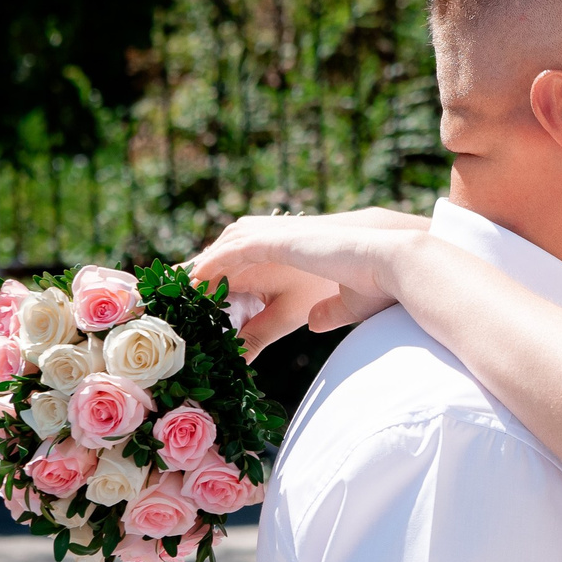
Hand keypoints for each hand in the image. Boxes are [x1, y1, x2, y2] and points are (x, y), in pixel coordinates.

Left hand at [187, 209, 426, 358]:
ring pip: (222, 251)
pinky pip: (233, 251)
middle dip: (195, 275)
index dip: (214, 282)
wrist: (391, 262)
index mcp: (287, 255)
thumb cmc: (372, 283)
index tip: (193, 305)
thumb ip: (323, 315)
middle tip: (170, 299)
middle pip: (222, 254)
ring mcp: (276, 237)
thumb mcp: (334, 307)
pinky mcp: (278, 240)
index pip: (239, 266)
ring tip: (174, 293)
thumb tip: (316, 324)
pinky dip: (212, 265)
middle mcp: (277, 241)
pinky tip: (195, 281)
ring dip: (197, 270)